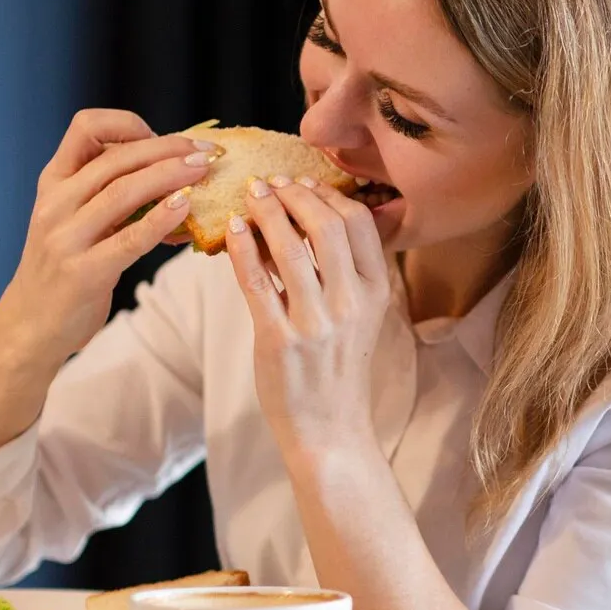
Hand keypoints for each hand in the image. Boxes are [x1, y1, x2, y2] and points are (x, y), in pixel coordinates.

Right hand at [0, 111, 212, 453]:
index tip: (162, 135)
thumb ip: (111, 193)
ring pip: (123, 191)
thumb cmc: (66, 267)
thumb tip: (174, 168)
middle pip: (116, 158)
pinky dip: (160, 219)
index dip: (127, 123)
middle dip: (167, 148)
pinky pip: (127, 239)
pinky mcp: (82, 271)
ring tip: (204, 169)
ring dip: (170, 175)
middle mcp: (55, 203)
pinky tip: (185, 207)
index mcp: (55, 183)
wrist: (30, 326)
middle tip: (206, 150)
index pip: (84, 128)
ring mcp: (65, 237)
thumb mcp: (77, 219)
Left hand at [226, 174, 391, 450]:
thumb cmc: (339, 367)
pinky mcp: (278, 341)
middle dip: (295, 194)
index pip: (359, 223)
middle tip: (270, 181)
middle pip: (326, 226)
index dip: (328, 194)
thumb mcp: (361, 315)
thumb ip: (345, 271)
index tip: (303, 182)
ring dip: (266, 212)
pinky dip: (243, 248)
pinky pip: (256, 282)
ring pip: (290, 247)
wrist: (330, 428)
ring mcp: (315, 323)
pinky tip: (234, 230)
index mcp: (376, 292)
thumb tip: (305, 218)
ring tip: (251, 196)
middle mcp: (351, 303)